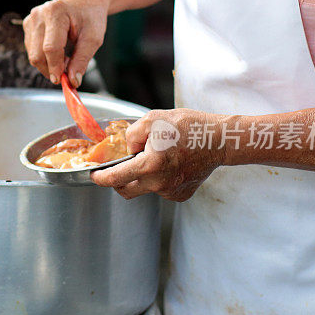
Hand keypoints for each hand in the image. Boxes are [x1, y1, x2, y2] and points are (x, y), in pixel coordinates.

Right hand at [23, 0, 108, 86]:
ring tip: (66, 58)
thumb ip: (82, 59)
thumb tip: (72, 80)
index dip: (55, 67)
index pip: (50, 47)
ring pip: (33, 54)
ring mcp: (31, 19)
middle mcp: (39, 15)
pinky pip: (32, 50)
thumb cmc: (90, 16)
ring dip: (48, 63)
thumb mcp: (93, 38)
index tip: (61, 80)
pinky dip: (44, 57)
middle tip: (67, 72)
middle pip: (37, 54)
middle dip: (51, 68)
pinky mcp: (28, 25)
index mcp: (56, 13)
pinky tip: (58, 52)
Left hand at [91, 109, 228, 201]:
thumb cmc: (188, 127)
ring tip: (155, 157)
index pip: (115, 178)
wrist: (220, 140)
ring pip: (144, 189)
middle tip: (118, 167)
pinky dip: (158, 180)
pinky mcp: (181, 194)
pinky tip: (169, 165)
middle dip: (117, 181)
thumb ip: (132, 134)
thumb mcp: (153, 119)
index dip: (100, 178)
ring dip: (141, 177)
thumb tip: (127, 148)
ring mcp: (171, 192)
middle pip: (126, 190)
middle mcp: (159, 183)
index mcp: (150, 166)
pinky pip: (161, 190)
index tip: (94, 175)